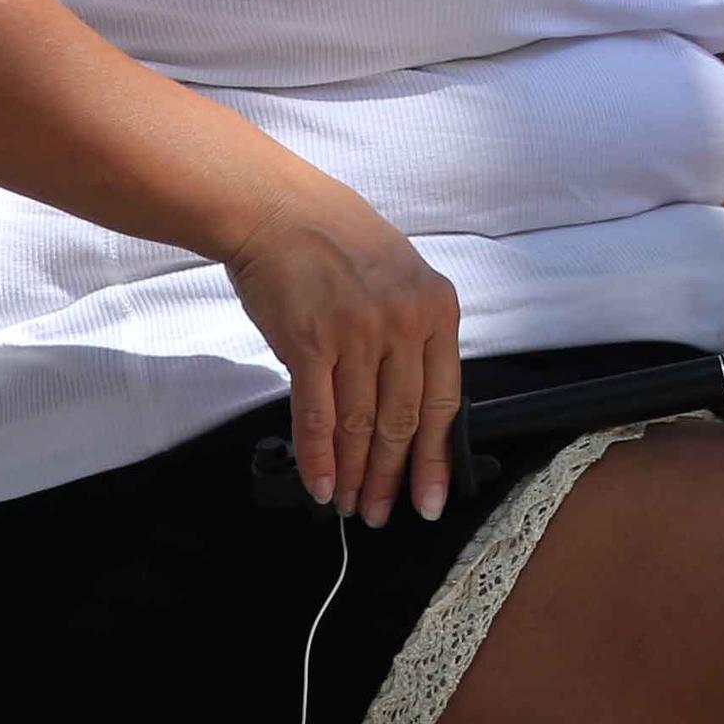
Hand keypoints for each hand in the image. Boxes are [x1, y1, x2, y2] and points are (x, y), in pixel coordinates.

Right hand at [223, 182, 461, 525]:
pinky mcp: (310, 342)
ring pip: (359, 425)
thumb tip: (411, 412)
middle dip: (390, 477)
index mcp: (437, 309)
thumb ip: (413, 337)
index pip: (444, 402)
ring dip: (353, 475)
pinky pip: (318, 416)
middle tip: (379, 513)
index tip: (429, 499)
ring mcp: (358, 333)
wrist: (278, 210)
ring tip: (349, 506)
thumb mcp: (401, 279)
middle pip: (402, 422)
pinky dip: (319, 458)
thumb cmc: (339, 243)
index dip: (434, 459)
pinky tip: (320, 486)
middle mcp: (404, 323)